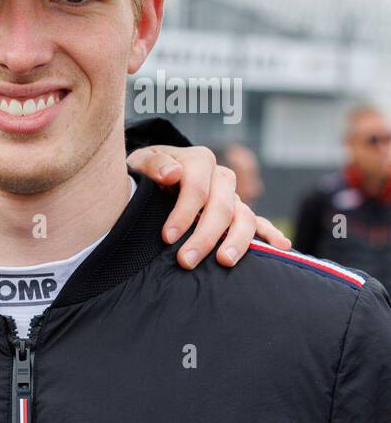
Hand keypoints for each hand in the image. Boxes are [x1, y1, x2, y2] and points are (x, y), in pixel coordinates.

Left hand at [126, 144, 290, 269]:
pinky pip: (258, 222)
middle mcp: (220, 177)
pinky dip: (270, 233)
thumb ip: (154, 164)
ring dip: (236, 240)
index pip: (197, 188)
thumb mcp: (140, 161)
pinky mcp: (238, 212)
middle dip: (205, 236)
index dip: (183, 213)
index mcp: (198, 161)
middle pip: (222, 207)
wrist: (154, 173)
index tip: (168, 237)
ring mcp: (232, 195)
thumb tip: (172, 173)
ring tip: (224, 261)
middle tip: (186, 261)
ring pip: (243, 216)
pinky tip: (282, 246)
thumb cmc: (145, 171)